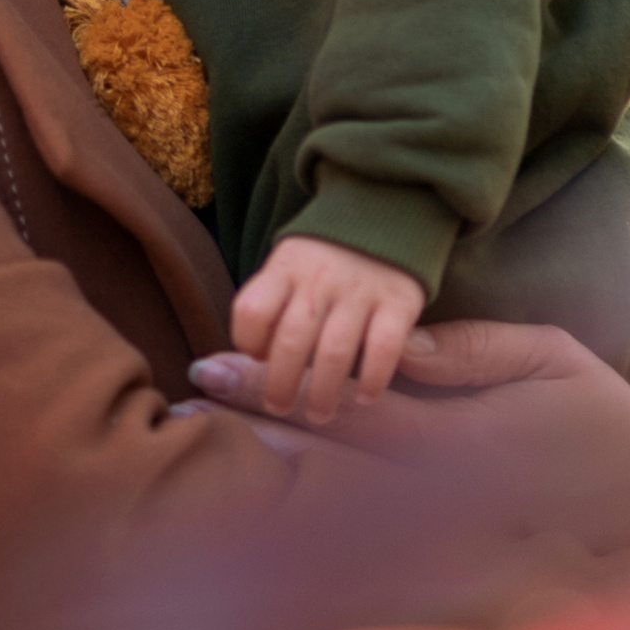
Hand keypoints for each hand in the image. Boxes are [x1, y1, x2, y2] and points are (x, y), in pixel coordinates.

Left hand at [187, 317, 629, 562]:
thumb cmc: (598, 407)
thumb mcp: (544, 355)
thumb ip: (467, 354)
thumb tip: (395, 346)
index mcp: (464, 443)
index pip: (347, 414)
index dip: (274, 391)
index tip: (214, 365)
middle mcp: (443, 496)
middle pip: (324, 462)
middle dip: (252, 425)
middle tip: (184, 394)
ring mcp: (444, 527)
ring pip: (336, 498)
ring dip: (267, 466)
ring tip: (199, 430)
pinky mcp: (447, 542)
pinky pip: (366, 519)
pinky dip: (309, 498)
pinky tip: (259, 482)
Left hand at [230, 235, 427, 424]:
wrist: (388, 216)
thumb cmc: (324, 262)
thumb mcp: (287, 269)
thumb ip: (267, 308)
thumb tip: (230, 367)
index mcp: (285, 267)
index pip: (251, 310)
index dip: (247, 343)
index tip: (256, 362)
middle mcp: (320, 277)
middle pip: (290, 340)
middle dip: (279, 385)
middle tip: (279, 408)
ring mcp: (361, 288)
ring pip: (334, 351)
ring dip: (322, 392)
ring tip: (318, 414)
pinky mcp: (399, 300)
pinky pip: (383, 348)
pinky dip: (373, 379)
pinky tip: (365, 398)